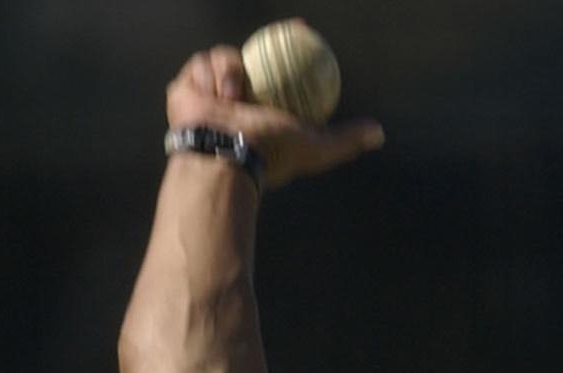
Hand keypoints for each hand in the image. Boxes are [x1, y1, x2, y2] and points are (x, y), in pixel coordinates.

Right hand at [166, 46, 383, 188]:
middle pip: (248, 56)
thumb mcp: (315, 145)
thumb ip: (345, 141)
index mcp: (263, 107)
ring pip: (221, 57)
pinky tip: (213, 97)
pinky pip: (197, 67)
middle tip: (267, 50)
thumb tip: (379, 134)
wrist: (219, 153)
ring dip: (228, 74)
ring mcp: (208, 93)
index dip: (290, 44)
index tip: (304, 29)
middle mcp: (236, 98)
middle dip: (253, 58)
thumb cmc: (268, 151)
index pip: (279, 65)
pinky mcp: (183, 91)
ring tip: (233, 100)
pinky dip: (206, 80)